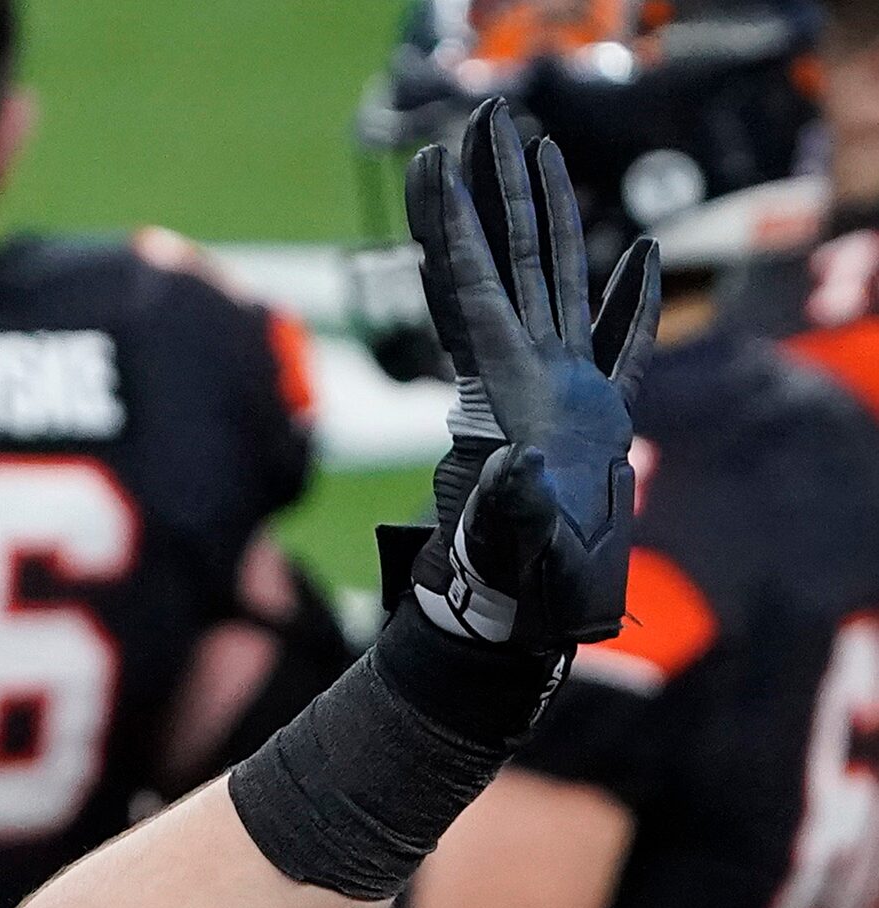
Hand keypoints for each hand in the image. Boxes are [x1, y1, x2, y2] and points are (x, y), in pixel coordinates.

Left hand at [403, 99, 658, 658]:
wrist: (522, 619)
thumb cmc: (513, 584)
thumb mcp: (510, 540)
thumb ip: (512, 505)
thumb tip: (514, 472)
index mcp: (499, 391)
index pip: (465, 287)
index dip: (449, 224)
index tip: (434, 163)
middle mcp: (520, 376)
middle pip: (505, 260)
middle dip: (496, 189)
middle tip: (489, 120)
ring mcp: (557, 392)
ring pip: (552, 283)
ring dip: (549, 220)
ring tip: (543, 157)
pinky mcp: (592, 417)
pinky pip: (614, 340)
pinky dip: (627, 297)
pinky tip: (641, 256)